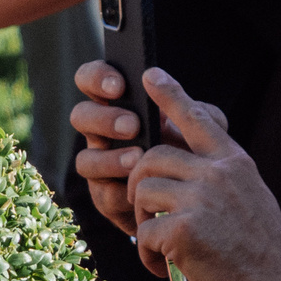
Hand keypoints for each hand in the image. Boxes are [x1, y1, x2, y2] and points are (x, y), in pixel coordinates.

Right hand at [68, 58, 223, 233]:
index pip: (93, 78)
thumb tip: (186, 101)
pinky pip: (101, 193)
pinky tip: (137, 189)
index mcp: (121, 103)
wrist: (191, 203)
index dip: (98, 76)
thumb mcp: (200, 130)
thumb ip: (197, 114)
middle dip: (103, 118)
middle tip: (133, 125)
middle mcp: (104, 131)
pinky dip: (120, 190)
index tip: (119, 85)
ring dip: (110, 158)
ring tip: (138, 158)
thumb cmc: (191, 153)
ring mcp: (101, 164)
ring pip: (84, 158)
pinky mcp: (105, 196)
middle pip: (81, 116)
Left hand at [123, 68, 280, 280]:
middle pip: (152, 157)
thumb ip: (218, 176)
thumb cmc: (263, 251)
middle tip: (149, 217)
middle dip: (140, 185)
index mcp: (234, 162)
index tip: (150, 75)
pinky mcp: (184, 231)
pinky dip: (148, 255)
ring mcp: (201, 200)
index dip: (170, 95)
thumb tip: (180, 163)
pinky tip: (166, 268)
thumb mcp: (249, 197)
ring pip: (142, 192)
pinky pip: (144, 233)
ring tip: (161, 246)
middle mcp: (218, 173)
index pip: (197, 117)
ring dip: (142, 221)